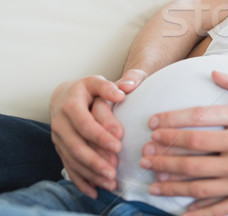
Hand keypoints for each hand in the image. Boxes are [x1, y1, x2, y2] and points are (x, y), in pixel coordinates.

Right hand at [49, 69, 145, 196]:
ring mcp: (58, 138)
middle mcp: (60, 123)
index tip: (118, 146)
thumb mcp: (97, 82)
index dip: (101, 136)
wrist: (63, 96)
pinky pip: (69, 167)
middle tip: (114, 171)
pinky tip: (95, 191)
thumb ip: (110, 86)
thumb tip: (124, 91)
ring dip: (91, 173)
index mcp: (71, 105)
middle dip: (95, 160)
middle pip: (77, 146)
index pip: (86, 123)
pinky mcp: (60, 149)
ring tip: (110, 182)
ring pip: (73, 160)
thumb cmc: (87, 89)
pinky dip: (81, 181)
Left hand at [141, 71, 227, 215]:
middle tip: (144, 158)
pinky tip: (183, 211)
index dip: (171, 130)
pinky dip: (198, 212)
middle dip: (164, 160)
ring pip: (199, 188)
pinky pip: (219, 209)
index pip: (196, 133)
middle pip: (190, 162)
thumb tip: (217, 73)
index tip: (153, 129)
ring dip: (173, 186)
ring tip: (153, 185)